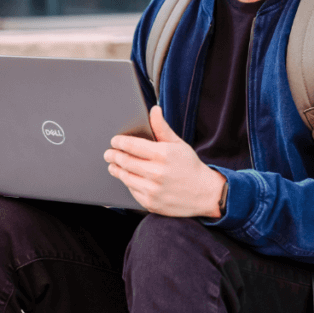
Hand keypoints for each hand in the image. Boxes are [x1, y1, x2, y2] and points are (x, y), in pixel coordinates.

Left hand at [104, 106, 226, 217]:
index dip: (119, 142)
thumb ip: (162, 128)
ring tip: (113, 165)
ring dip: (116, 169)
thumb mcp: (178, 144)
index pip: (132, 145)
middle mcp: (157, 172)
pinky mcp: (151, 202)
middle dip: (113, 155)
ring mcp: (153, 189)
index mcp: (163, 154)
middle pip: (125, 161)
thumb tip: (154, 110)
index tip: (114, 141)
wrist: (205, 194)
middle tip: (109, 153)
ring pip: (125, 177)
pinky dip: (127, 183)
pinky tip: (127, 177)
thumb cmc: (190, 166)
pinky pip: (132, 190)